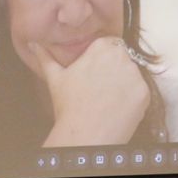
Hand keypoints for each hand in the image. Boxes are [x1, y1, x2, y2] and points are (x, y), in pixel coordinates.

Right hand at [34, 37, 150, 146]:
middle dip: (114, 69)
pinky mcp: (144, 93)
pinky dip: (131, 99)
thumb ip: (45, 57)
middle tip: (100, 88)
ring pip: (132, 74)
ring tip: (107, 100)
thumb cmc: (69, 105)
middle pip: (122, 58)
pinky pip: (139, 91)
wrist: (86, 134)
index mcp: (101, 48)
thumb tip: (33, 43)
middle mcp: (122, 57)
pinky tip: (116, 108)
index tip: (95, 71)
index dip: (102, 58)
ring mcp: (135, 75)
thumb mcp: (55, 77)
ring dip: (123, 83)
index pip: (108, 44)